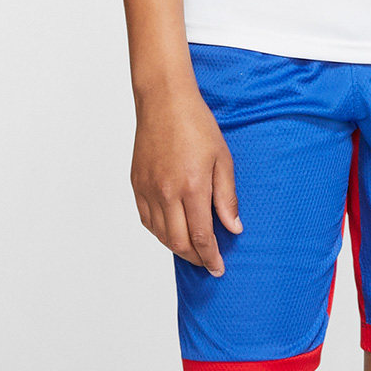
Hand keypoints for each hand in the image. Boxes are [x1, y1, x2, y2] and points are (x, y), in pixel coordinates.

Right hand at [131, 83, 240, 274]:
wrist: (164, 101)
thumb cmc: (196, 125)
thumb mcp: (222, 160)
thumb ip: (227, 198)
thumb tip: (233, 228)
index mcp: (191, 187)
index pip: (200, 236)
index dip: (210, 257)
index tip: (218, 268)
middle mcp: (166, 193)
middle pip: (178, 242)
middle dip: (195, 258)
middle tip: (208, 263)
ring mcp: (148, 189)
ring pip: (160, 234)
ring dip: (177, 248)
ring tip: (192, 250)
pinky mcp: (136, 184)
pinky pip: (146, 220)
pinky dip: (159, 232)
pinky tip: (171, 232)